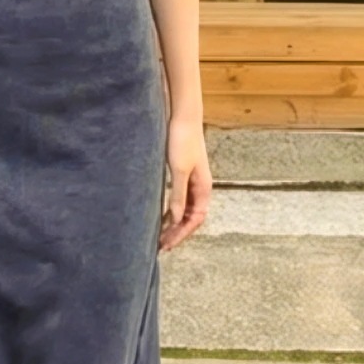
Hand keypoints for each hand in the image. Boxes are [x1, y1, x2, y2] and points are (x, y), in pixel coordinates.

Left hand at [159, 116, 211, 251]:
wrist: (182, 117)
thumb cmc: (182, 141)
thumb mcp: (179, 169)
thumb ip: (178, 195)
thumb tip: (176, 218)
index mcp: (204, 188)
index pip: (195, 220)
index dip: (181, 234)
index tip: (167, 245)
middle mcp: (200, 187)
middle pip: (190, 218)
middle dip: (177, 233)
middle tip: (160, 246)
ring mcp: (192, 181)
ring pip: (184, 210)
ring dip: (174, 223)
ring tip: (159, 236)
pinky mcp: (182, 174)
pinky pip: (179, 199)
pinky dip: (171, 210)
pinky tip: (161, 216)